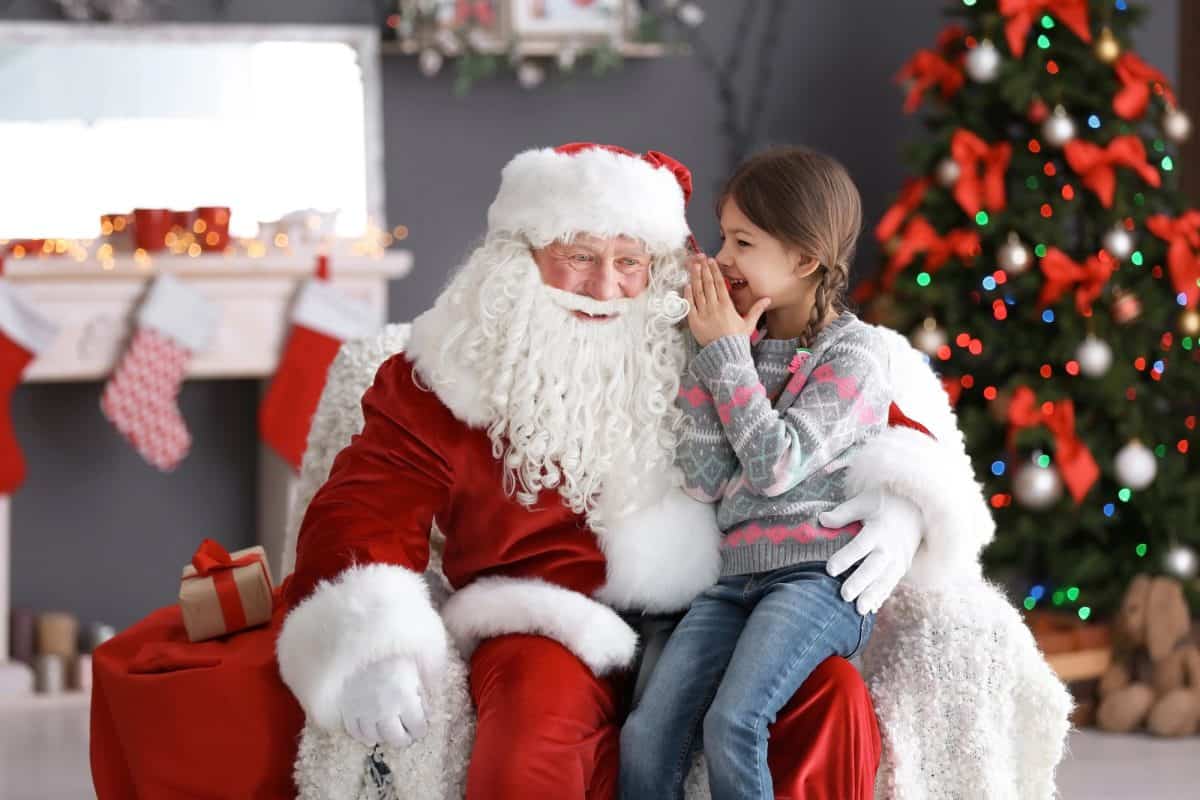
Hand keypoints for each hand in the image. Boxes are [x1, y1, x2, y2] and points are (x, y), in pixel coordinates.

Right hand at [338, 655, 428, 749]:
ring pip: (374, 736)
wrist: (359, 642)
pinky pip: (354, 730)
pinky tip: (370, 733)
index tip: (420, 726)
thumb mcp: (414, 667)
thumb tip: (427, 712)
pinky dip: (363, 735)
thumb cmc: (393, 652)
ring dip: (383, 736)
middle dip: (404, 738)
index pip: (417, 727)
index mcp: (404, 698)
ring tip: (388, 732)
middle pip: (396, 738)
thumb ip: (424, 689)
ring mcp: (363, 710)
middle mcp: (384, 709)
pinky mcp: (347, 707)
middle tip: (406, 734)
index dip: (420, 728)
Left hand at [683, 255, 769, 346]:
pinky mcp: (694, 321)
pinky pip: (690, 305)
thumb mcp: (749, 323)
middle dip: (704, 270)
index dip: (715, 271)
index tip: (712, 262)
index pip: (720, 284)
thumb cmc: (737, 339)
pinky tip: (687, 284)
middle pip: (708, 284)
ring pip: (698, 292)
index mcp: (726, 306)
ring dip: (695, 278)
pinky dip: (688, 294)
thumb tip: (768, 298)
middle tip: (701, 259)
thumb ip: (757, 309)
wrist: (725, 355)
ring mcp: (703, 313)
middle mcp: (714, 307)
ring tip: (693, 266)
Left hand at [821, 489, 921, 614]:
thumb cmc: (886, 503)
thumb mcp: (865, 501)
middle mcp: (890, 547)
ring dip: (873, 595)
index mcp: (879, 529)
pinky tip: (872, 608)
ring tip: (859, 610)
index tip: (830, 569)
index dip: (846, 558)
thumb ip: (844, 513)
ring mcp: (899, 559)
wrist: (919, 509)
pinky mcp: (903, 567)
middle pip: (874, 567)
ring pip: (885, 580)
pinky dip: (882, 596)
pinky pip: (892, 583)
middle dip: (860, 582)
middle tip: (845, 595)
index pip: (860, 546)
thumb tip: (822, 519)